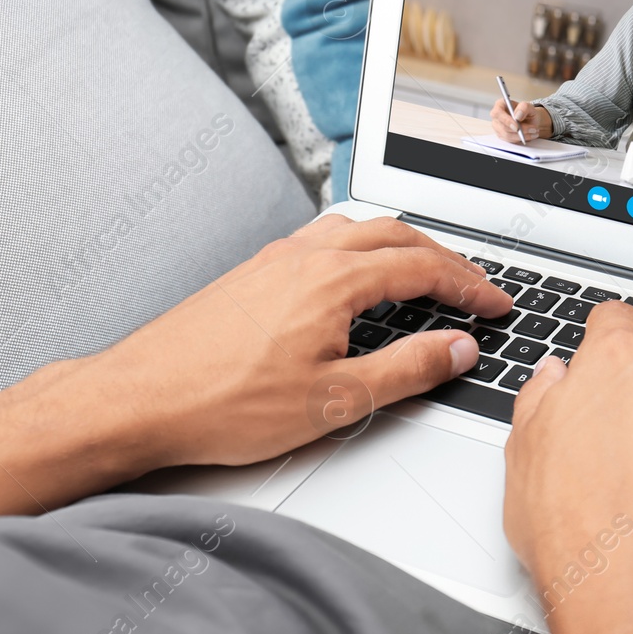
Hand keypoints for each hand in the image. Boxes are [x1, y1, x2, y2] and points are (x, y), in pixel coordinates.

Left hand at [0, 215, 513, 516]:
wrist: (136, 399)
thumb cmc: (221, 403)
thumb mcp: (334, 402)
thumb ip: (407, 371)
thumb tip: (458, 349)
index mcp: (333, 279)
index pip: (424, 266)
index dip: (470, 285)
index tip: (496, 304)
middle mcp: (305, 255)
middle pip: (395, 234)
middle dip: (444, 257)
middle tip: (473, 288)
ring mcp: (274, 259)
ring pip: (356, 230)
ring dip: (401, 245)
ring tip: (425, 274)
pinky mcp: (252, 273)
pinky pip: (322, 240)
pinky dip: (360, 249)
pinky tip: (355, 280)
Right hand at [489, 98, 552, 142]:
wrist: (530, 120)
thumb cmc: (527, 112)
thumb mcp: (529, 106)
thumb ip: (524, 107)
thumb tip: (517, 116)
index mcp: (500, 105)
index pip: (497, 113)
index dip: (506, 121)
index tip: (517, 127)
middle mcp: (497, 117)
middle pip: (503, 127)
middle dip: (519, 130)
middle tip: (532, 129)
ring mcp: (498, 127)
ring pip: (507, 135)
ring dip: (522, 135)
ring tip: (533, 131)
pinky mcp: (502, 136)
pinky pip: (510, 140)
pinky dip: (521, 139)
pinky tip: (529, 135)